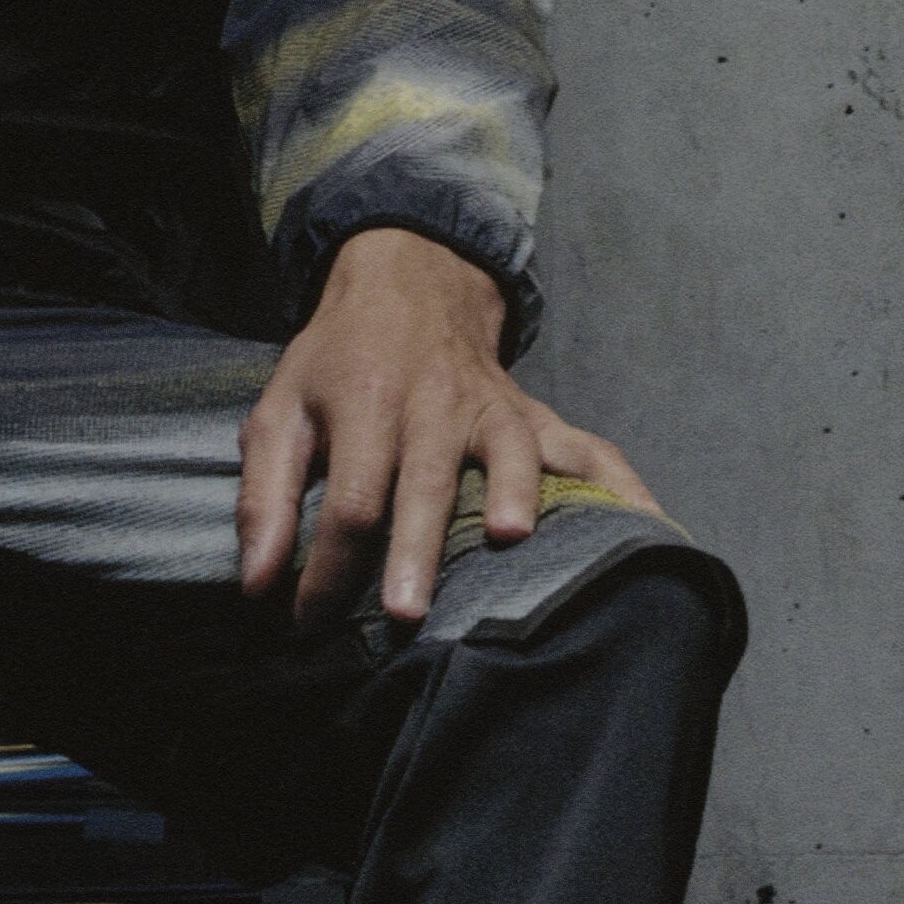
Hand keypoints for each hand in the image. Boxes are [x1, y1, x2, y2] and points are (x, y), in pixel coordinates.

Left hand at [236, 223, 658, 628]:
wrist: (408, 283)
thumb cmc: (337, 363)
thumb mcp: (280, 413)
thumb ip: (266, 496)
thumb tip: (258, 582)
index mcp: (366, 405)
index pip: (349, 497)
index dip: (329, 565)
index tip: (308, 620)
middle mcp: (432, 406)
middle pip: (425, 484)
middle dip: (416, 550)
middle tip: (407, 614)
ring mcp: (491, 409)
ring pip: (508, 457)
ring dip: (515, 496)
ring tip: (512, 542)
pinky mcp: (531, 415)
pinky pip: (583, 448)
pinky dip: (618, 483)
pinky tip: (646, 525)